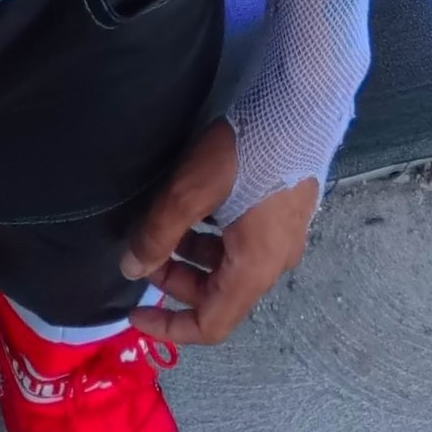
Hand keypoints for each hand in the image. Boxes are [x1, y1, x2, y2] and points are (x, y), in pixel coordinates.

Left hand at [120, 121, 318, 342]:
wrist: (300, 105)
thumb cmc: (245, 153)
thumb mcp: (190, 192)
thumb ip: (158, 235)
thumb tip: (131, 269)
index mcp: (254, 270)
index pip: (211, 325)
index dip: (170, 327)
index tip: (135, 311)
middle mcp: (274, 263)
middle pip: (219, 296)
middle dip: (176, 282)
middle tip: (145, 252)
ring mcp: (284, 237)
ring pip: (230, 267)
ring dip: (193, 256)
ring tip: (165, 225)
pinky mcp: (285, 212)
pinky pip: (243, 243)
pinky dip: (212, 238)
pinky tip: (196, 208)